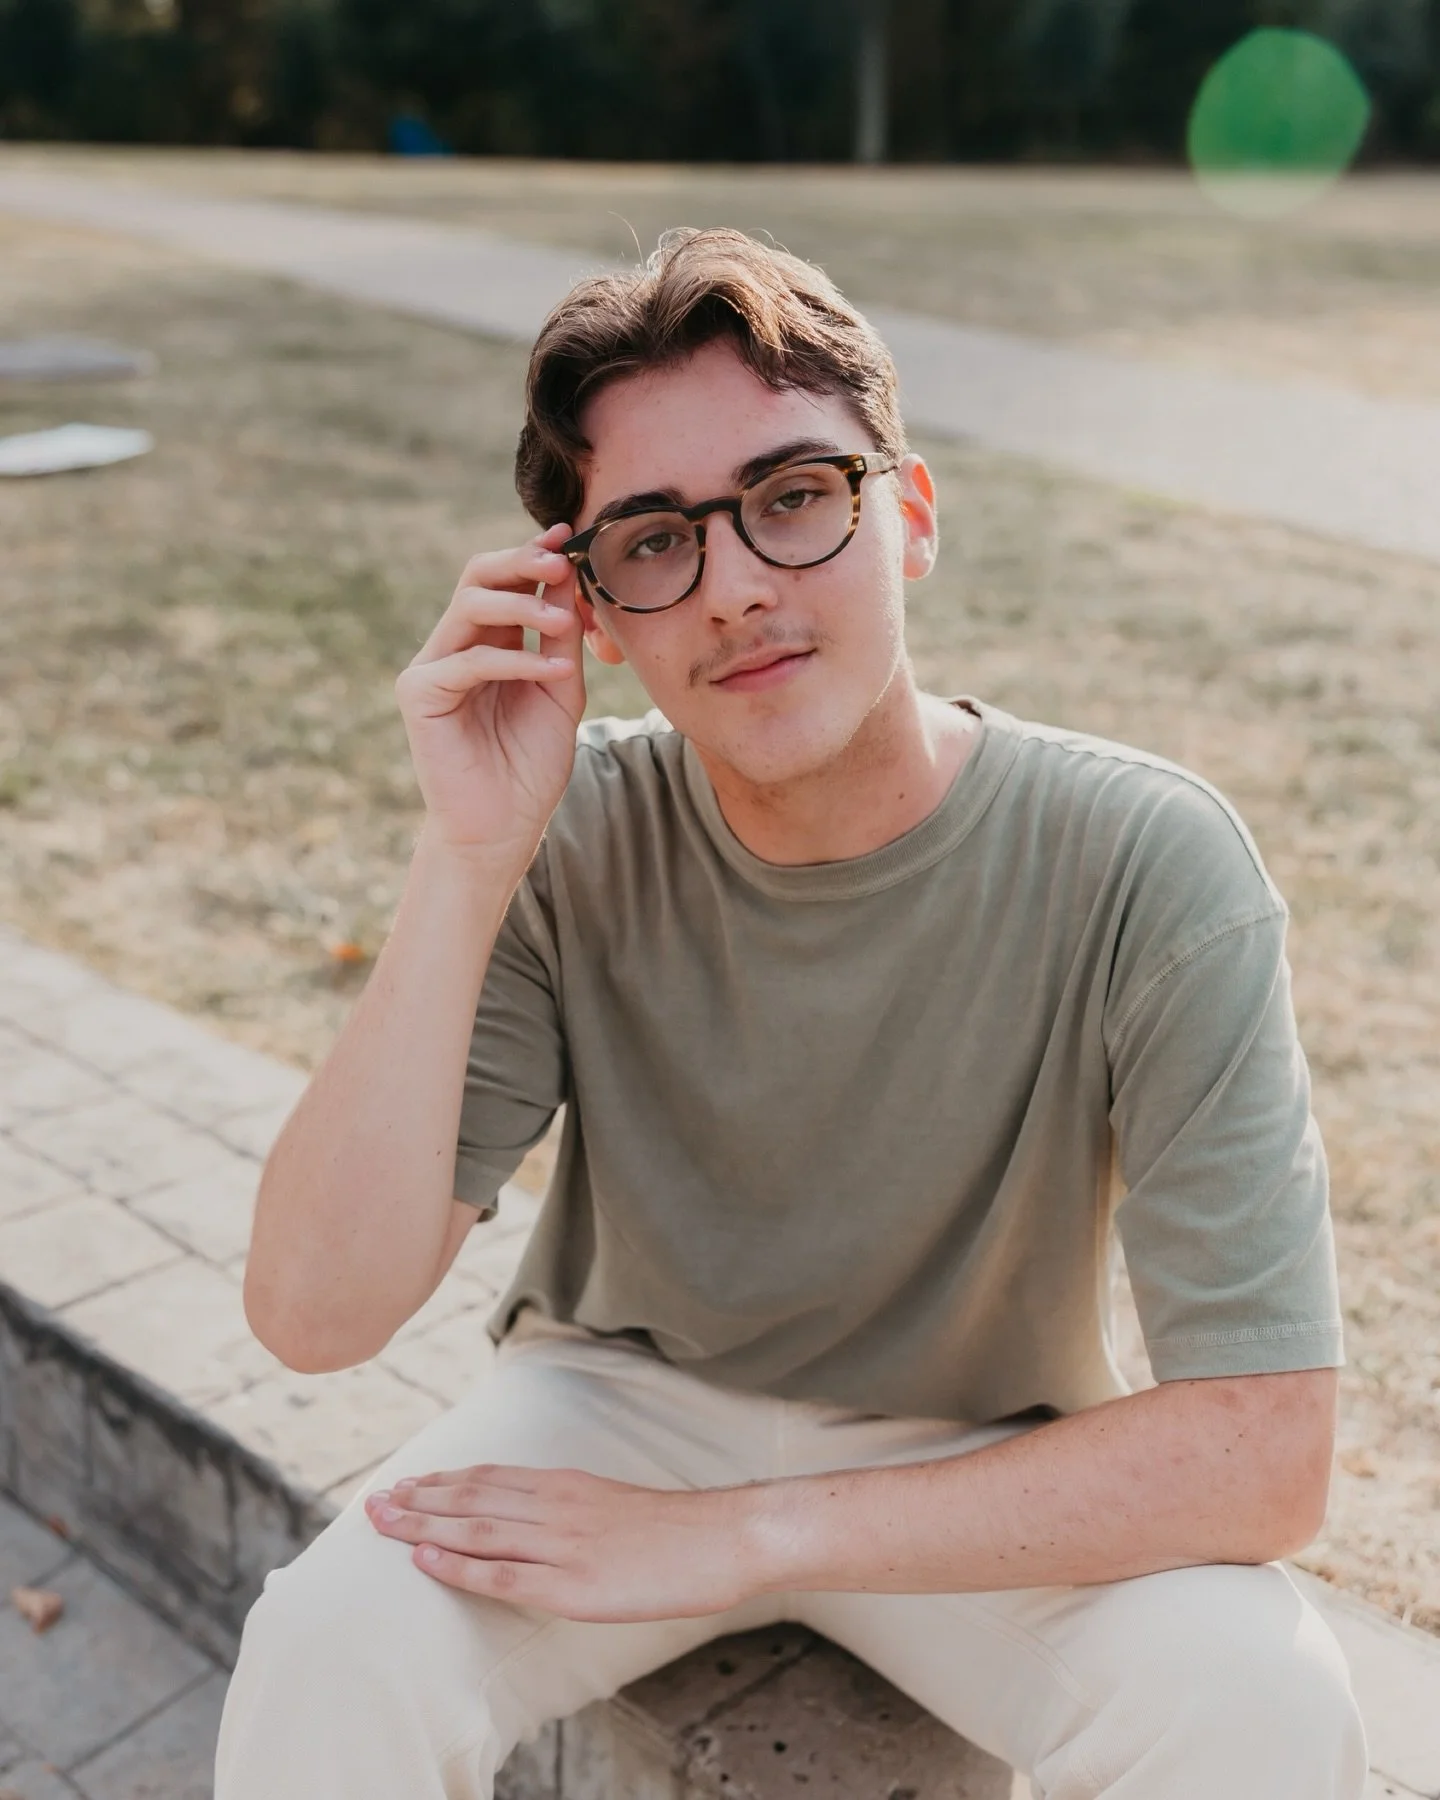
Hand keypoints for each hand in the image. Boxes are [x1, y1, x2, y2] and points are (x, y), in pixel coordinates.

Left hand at [363, 1462, 767, 1621]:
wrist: (722, 1538)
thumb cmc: (675, 1531)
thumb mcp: (613, 1504)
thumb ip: (570, 1508)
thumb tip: (536, 1516)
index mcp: (566, 1485)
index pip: (489, 1477)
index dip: (442, 1480)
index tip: (405, 1482)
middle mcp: (556, 1506)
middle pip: (472, 1497)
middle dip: (418, 1499)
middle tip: (372, 1502)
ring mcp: (563, 1544)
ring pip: (478, 1528)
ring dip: (424, 1525)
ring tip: (383, 1523)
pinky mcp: (575, 1585)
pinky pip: (505, 1574)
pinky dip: (460, 1566)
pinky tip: (427, 1561)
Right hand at [394, 524, 586, 867]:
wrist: (504, 829)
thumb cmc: (530, 765)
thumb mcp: (561, 691)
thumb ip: (562, 637)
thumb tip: (569, 577)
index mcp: (489, 640)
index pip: (504, 580)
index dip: (533, 554)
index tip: (569, 534)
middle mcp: (456, 645)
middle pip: (478, 577)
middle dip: (521, 563)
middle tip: (561, 564)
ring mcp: (432, 667)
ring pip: (469, 607)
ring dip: (521, 605)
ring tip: (563, 622)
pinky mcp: (419, 695)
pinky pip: (469, 661)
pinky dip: (517, 660)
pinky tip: (557, 671)